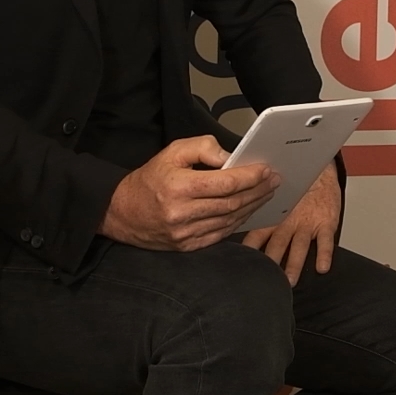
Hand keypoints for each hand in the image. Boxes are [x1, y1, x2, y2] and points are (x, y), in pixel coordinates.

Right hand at [100, 136, 278, 250]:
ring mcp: (185, 234)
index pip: (224, 183)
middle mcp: (182, 213)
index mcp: (178, 187)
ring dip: (253, 206)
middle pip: (232, 203)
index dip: (249, 177)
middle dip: (257, 190)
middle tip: (274, 180)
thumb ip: (203, 147)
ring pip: (230, 220)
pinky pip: (221, 233)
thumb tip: (231, 158)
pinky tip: (249, 209)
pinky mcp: (188, 246)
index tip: (266, 169)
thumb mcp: (172, 152)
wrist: (122, 213)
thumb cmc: (149, 180)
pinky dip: (239, 221)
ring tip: (267, 192)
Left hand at [243, 163, 340, 283]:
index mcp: (274, 216)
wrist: (321, 172)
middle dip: (271, 263)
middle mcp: (289, 221)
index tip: (241, 265)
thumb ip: (261, 214)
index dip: (248, 250)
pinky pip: (326, 241)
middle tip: (265, 280)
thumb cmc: (297, 188)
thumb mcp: (276, 198)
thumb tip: (237, 225)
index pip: (256, 235)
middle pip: (277, 244)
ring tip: (291, 280)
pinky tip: (321, 267)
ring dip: (294, 264)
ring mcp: (308, 223)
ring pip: (300, 246)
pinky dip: (324, 255)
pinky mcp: (327, 223)